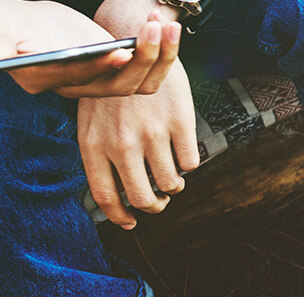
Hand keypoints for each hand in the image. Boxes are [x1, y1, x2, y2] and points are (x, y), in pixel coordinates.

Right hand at [3, 4, 180, 96]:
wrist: (23, 24)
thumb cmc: (12, 26)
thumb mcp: (5, 35)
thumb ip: (11, 47)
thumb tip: (18, 54)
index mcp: (51, 79)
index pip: (84, 79)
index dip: (102, 67)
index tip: (121, 53)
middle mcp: (80, 85)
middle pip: (120, 84)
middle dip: (143, 57)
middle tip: (154, 28)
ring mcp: (100, 77)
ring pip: (140, 78)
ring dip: (159, 51)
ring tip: (165, 24)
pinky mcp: (114, 65)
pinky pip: (145, 64)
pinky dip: (158, 45)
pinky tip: (158, 20)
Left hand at [77, 55, 197, 227]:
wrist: (133, 47)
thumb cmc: (112, 93)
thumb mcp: (92, 123)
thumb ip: (102, 158)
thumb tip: (120, 203)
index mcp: (94, 145)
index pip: (105, 196)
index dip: (120, 216)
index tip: (131, 223)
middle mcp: (121, 143)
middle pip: (143, 198)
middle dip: (155, 206)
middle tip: (160, 200)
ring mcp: (151, 133)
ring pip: (172, 183)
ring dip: (175, 185)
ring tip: (172, 175)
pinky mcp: (178, 123)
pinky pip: (191, 162)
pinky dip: (188, 162)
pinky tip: (181, 150)